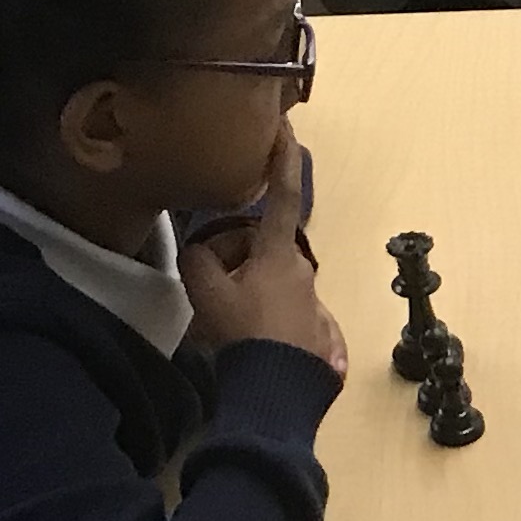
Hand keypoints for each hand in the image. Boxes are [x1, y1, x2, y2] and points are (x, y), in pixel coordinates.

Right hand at [181, 118, 331, 359]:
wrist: (278, 391)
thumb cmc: (243, 333)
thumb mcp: (205, 293)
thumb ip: (197, 262)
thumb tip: (200, 253)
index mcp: (279, 253)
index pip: (284, 195)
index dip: (283, 160)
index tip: (287, 129)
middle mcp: (304, 272)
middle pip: (266, 249)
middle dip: (238, 256)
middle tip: (211, 284)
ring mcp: (316, 304)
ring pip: (275, 282)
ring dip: (250, 290)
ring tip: (226, 324)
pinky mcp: (322, 335)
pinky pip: (287, 316)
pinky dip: (266, 322)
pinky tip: (252, 346)